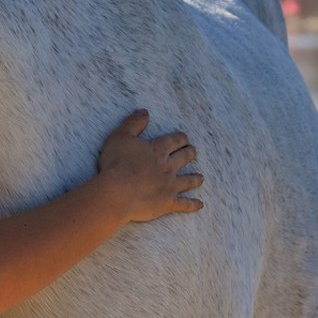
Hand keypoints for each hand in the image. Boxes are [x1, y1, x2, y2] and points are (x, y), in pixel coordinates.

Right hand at [96, 109, 204, 223]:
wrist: (116, 193)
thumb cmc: (116, 163)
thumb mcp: (120, 137)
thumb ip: (134, 123)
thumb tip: (145, 112)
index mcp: (158, 150)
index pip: (174, 140)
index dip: (180, 138)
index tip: (184, 137)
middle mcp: (168, 166)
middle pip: (184, 158)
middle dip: (190, 153)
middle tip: (193, 151)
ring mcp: (170, 185)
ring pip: (188, 180)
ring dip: (195, 178)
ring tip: (201, 177)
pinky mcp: (168, 203)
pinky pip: (185, 204)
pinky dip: (193, 205)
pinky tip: (200, 204)